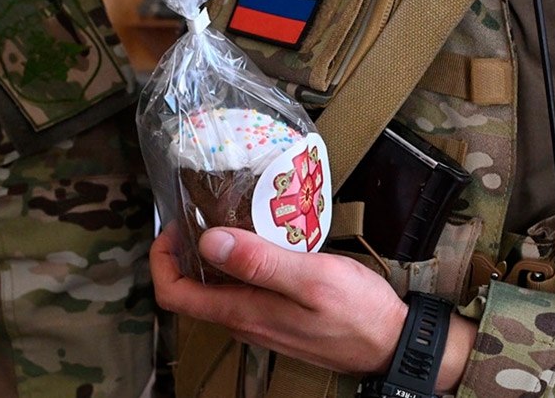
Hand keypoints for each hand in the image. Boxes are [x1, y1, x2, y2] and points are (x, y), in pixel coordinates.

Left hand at [150, 224, 407, 374]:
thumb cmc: (357, 312)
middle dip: (187, 251)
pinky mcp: (278, 318)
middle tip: (204, 210)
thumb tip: (209, 242)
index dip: (163, 259)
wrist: (391, 344)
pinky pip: (244, 291)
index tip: (175, 226)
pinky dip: (242, 265)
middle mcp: (244, 321)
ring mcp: (261, 322)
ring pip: (218, 290)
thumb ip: (260, 262)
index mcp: (243, 312)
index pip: (174, 294)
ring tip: (234, 217)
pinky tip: (264, 241)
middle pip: (193, 290)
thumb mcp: (311, 279)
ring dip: (215, 256)